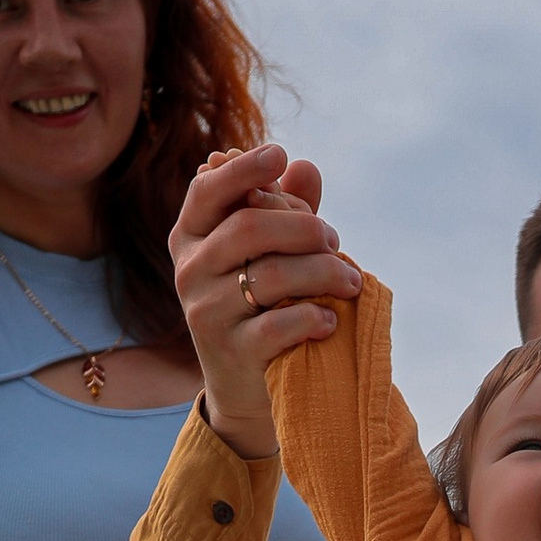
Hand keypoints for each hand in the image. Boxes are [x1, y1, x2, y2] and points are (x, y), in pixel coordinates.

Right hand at [170, 142, 359, 451]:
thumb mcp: (269, 254)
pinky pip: (276, 326)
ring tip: (351, 282)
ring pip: (270, 276)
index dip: (243, 170)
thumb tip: (306, 167)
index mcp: (192, 236)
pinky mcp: (229, 352)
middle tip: (336, 241)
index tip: (279, 153)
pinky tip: (330, 320)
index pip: (208, 190)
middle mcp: (189, 270)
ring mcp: (204, 313)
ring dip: (322, 273)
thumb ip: (285, 210)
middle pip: (249, 228)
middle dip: (304, 228)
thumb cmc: (261, 306)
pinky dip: (311, 318)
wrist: (245, 387)